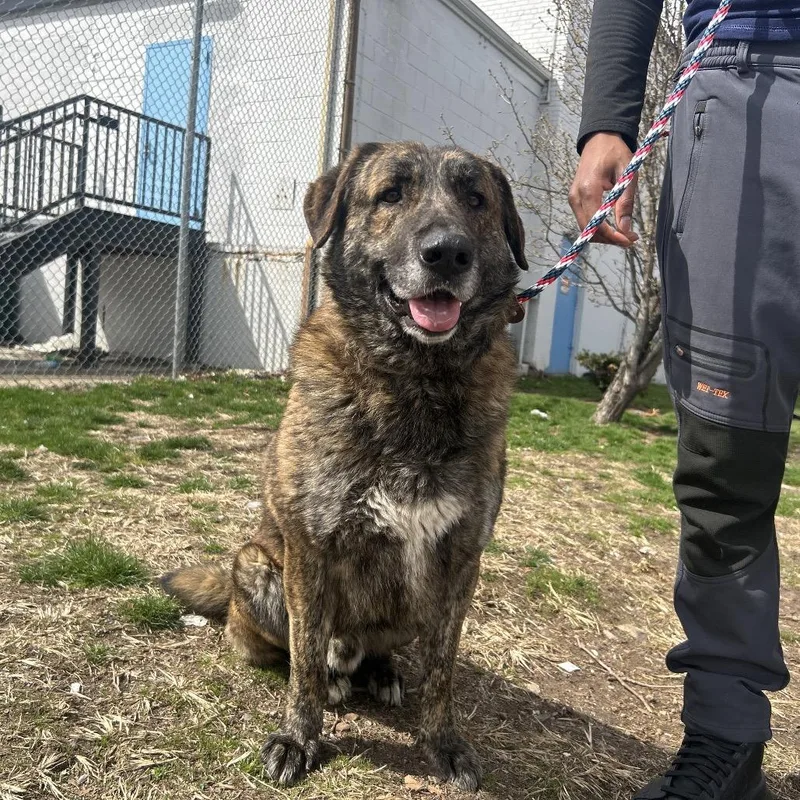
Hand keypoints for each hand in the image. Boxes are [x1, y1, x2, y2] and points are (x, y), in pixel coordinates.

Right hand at [569, 132, 638, 246]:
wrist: (599, 138)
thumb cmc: (615, 152)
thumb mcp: (627, 174)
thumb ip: (625, 202)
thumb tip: (626, 229)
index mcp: (588, 188)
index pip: (596, 223)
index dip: (613, 236)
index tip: (630, 240)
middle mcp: (576, 196)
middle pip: (588, 230)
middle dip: (609, 239)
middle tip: (631, 239)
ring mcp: (573, 199)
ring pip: (586, 229)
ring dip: (604, 236)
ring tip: (625, 233)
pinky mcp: (575, 200)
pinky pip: (585, 221)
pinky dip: (599, 228)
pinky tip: (614, 226)